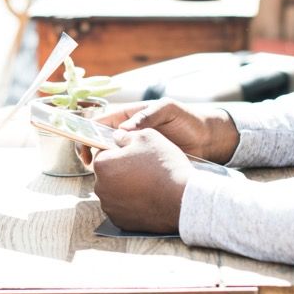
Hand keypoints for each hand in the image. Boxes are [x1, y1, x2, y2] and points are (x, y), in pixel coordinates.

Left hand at [92, 128, 190, 233]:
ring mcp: (110, 207)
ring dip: (126, 188)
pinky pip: (122, 208)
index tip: (135, 155)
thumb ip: (126, 135)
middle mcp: (100, 188)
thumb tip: (117, 137)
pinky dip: (132, 204)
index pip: (103, 153)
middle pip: (107, 174)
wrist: (181, 199)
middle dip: (121, 170)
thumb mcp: (147, 137)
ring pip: (114, 192)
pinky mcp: (121, 222)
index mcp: (102, 165)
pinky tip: (148, 198)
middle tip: (143, 169)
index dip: (120, 151)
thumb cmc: (164, 165)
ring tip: (148, 184)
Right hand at [97, 99, 239, 162]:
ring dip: (105, 166)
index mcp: (130, 116)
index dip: (88, 133)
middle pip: (101, 142)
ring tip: (105, 175)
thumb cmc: (188, 120)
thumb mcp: (168, 110)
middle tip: (92, 165)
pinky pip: (127, 169)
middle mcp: (129, 133)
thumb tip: (123, 131)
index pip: (101, 122)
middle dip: (92, 152)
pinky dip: (120, 175)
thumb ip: (147, 116)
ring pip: (112, 157)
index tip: (85, 147)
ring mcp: (136, 150)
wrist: (208, 140)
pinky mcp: (144, 164)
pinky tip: (121, 183)